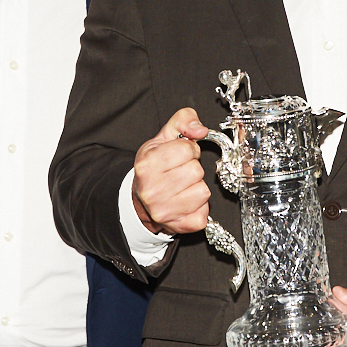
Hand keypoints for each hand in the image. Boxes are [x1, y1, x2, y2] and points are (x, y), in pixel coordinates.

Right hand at [131, 108, 213, 234]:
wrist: (141, 200)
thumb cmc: (155, 167)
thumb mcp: (164, 137)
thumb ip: (183, 121)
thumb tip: (200, 130)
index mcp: (146, 165)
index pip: (187, 150)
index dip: (188, 150)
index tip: (180, 156)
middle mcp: (152, 190)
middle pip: (196, 171)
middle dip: (193, 169)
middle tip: (181, 173)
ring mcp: (164, 211)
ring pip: (203, 191)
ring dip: (197, 187)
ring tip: (183, 187)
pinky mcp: (178, 226)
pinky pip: (204, 213)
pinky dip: (199, 207)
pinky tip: (186, 203)